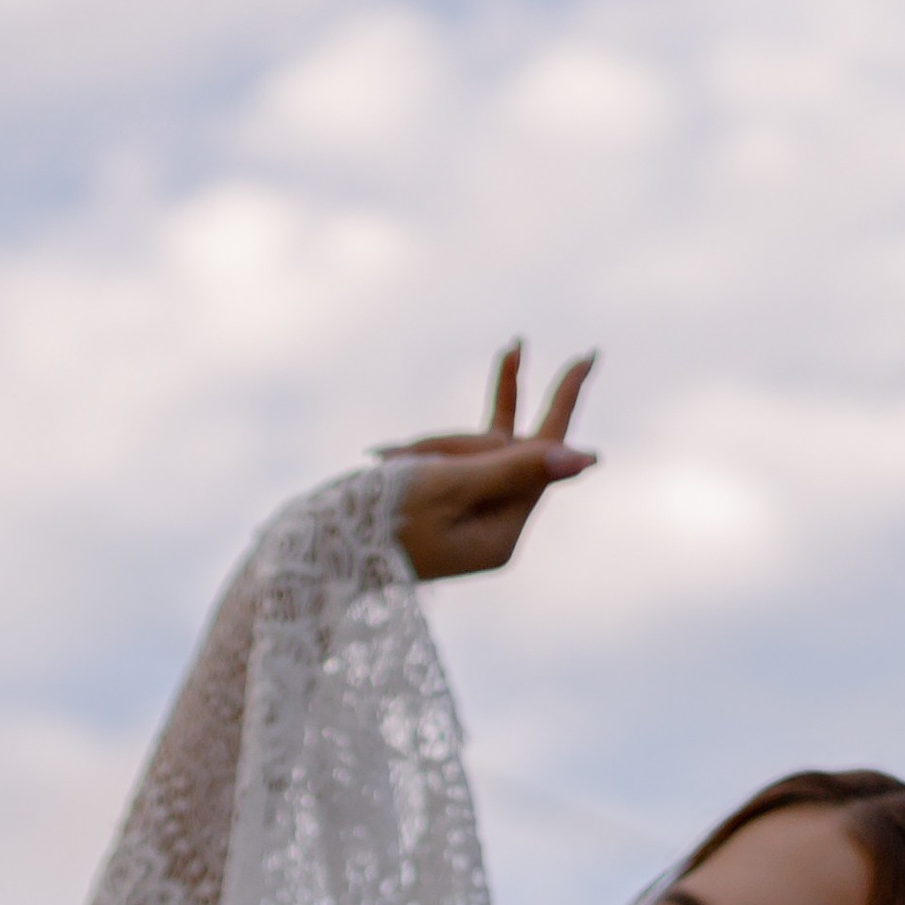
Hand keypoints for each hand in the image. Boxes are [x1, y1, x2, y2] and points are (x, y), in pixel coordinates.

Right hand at [381, 345, 597, 579]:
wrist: (317, 548)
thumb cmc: (379, 519)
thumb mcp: (450, 486)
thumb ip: (515, 467)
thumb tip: (586, 459)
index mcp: (501, 536)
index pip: (539, 459)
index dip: (561, 403)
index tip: (587, 356)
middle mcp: (493, 530)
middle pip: (501, 450)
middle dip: (455, 441)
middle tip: (482, 387)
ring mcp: (471, 517)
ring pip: (470, 448)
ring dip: (427, 447)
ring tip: (381, 463)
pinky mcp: (448, 503)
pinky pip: (456, 456)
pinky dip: (435, 443)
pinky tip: (418, 426)